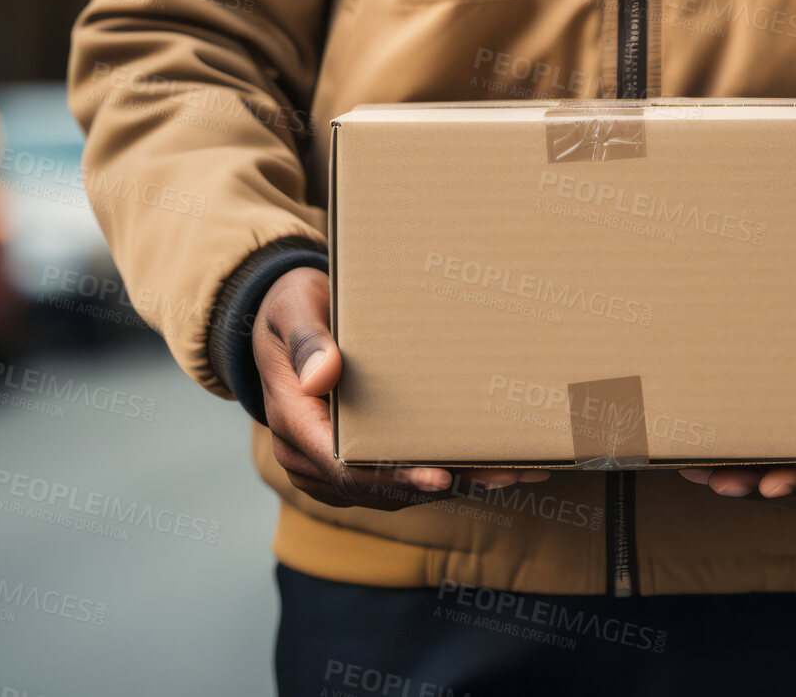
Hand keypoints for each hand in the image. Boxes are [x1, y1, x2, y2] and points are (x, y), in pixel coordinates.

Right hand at [254, 265, 549, 508]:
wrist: (280, 319)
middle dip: (444, 482)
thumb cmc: (290, 307)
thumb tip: (323, 376)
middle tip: (505, 471)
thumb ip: (307, 340)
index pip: (345, 464)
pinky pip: (397, 477)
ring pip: (395, 489)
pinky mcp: (352, 463)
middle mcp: (308, 456)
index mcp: (293, 422)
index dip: (394, 474)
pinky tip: (489, 463)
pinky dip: (444, 472)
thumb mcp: (293, 308)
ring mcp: (330, 466)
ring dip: (454, 482)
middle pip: (380, 485)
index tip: (441, 476)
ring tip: (515, 469)